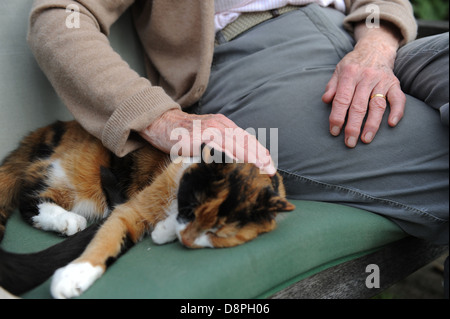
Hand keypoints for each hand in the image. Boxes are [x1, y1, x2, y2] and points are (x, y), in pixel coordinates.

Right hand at [140, 109, 275, 174]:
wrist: (162, 124)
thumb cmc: (184, 134)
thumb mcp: (206, 137)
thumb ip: (220, 145)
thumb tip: (233, 161)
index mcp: (224, 125)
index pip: (246, 139)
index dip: (260, 151)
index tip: (270, 164)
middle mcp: (220, 124)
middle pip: (244, 141)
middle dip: (259, 156)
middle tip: (271, 170)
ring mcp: (211, 129)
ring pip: (234, 143)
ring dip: (249, 156)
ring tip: (260, 167)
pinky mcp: (200, 135)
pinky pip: (218, 146)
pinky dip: (230, 154)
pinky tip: (239, 163)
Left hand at [322, 22, 405, 147]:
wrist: (375, 48)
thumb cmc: (353, 64)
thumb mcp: (338, 70)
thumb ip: (332, 86)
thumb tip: (325, 100)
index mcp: (349, 74)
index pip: (342, 99)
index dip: (337, 117)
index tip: (334, 131)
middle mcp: (366, 77)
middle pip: (359, 105)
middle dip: (353, 126)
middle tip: (349, 142)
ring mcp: (382, 81)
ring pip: (377, 105)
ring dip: (372, 124)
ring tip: (366, 139)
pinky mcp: (395, 83)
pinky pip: (398, 99)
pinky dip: (397, 111)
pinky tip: (391, 124)